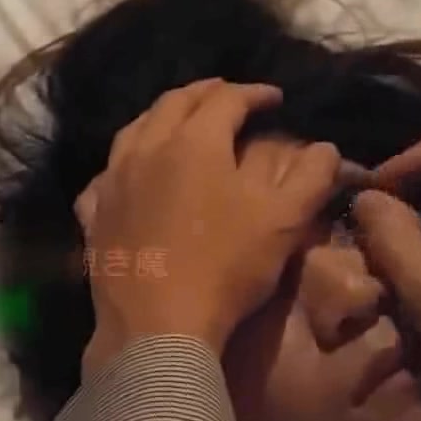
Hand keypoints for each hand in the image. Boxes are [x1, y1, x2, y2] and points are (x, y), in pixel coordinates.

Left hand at [76, 79, 339, 374]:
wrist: (157, 326)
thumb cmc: (226, 268)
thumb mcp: (284, 221)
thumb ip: (311, 177)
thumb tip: (327, 147)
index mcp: (195, 142)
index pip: (227, 100)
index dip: (255, 94)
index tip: (276, 98)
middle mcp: (147, 149)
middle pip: (174, 103)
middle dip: (206, 93)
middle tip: (228, 96)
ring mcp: (113, 181)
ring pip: (135, 129)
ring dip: (162, 117)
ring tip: (181, 121)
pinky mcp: (94, 215)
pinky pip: (106, 174)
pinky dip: (125, 162)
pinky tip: (130, 171)